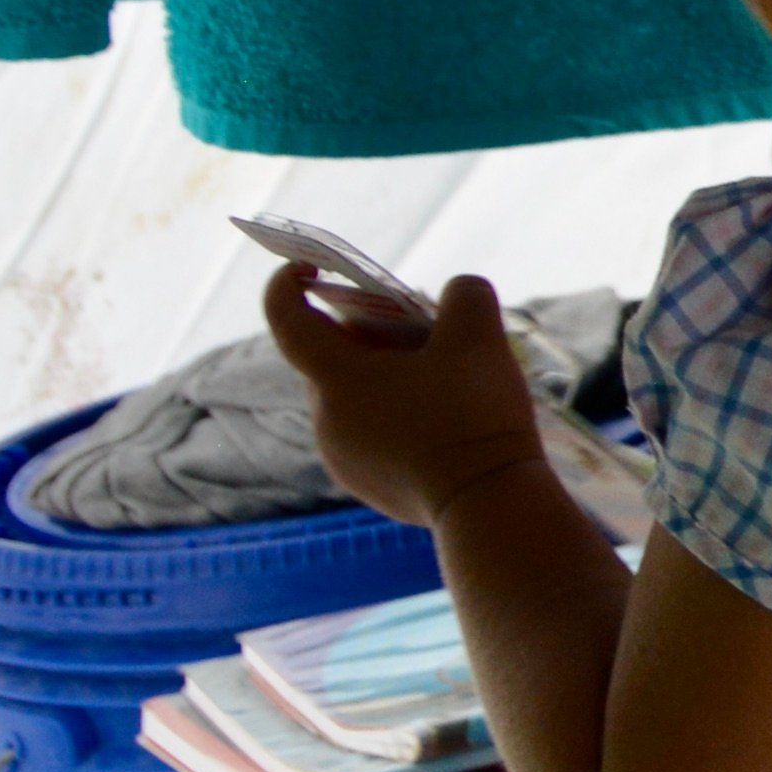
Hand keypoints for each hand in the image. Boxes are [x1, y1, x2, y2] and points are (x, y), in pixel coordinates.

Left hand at [262, 265, 551, 538]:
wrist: (486, 504)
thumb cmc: (474, 413)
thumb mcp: (479, 335)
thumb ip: (464, 295)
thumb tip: (454, 297)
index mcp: (336, 378)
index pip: (285, 319)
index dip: (287, 283)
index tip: (309, 267)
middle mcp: (325, 418)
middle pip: (330, 357)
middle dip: (367, 333)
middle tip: (420, 327)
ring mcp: (342, 458)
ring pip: (351, 397)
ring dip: (383, 375)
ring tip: (441, 376)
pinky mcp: (367, 486)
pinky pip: (369, 433)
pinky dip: (393, 413)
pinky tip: (443, 420)